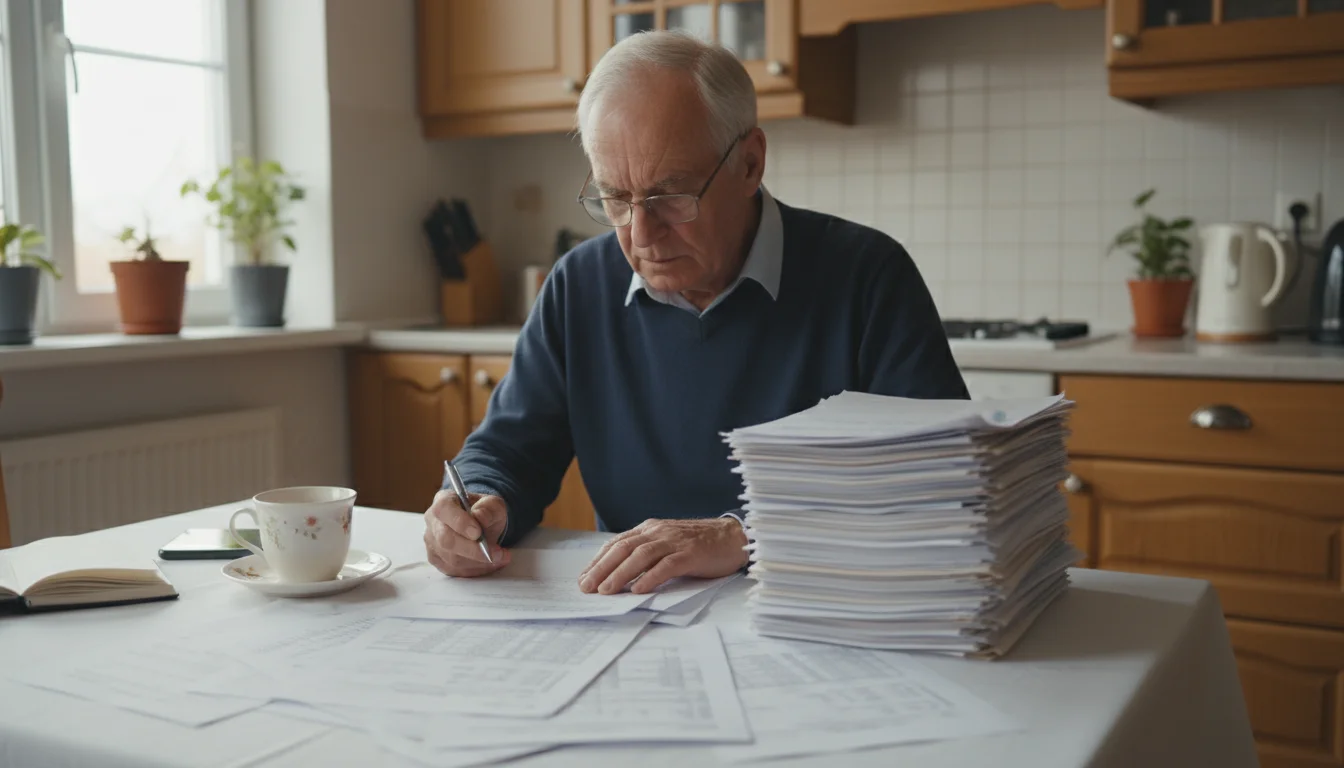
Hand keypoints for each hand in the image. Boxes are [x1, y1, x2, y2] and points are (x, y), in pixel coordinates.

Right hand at [423, 490, 511, 576]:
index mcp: (443, 500)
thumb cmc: (484, 512)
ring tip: (500, 558)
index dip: (460, 522)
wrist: (482, 525)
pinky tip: (490, 564)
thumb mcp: (493, 505)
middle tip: (497, 553)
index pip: (443, 509)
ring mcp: (432, 542)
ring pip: (451, 559)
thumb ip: (489, 508)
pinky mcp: (437, 560)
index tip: (478, 533)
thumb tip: (480, 516)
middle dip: (473, 550)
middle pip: (446, 539)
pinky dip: (475, 570)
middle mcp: (433, 521)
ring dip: (479, 562)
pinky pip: (454, 570)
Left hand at [579, 517, 747, 594]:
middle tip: (587, 587)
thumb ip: (647, 554)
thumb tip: (620, 575)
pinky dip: (651, 577)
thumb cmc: (699, 544)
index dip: (598, 560)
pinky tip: (639, 589)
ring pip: (641, 556)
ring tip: (607, 590)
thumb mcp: (667, 543)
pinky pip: (667, 565)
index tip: (584, 578)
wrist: (733, 537)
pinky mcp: (691, 554)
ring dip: (621, 573)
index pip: (617, 543)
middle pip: (624, 548)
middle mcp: (658, 532)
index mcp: (650, 529)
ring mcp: (675, 542)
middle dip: (602, 568)